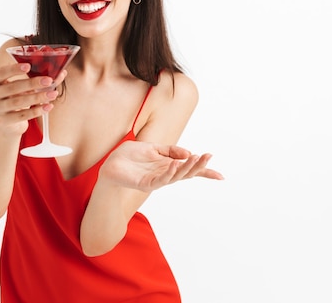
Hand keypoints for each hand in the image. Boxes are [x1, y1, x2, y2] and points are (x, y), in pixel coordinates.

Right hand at [0, 63, 66, 134]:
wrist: (9, 123)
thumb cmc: (16, 97)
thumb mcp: (21, 86)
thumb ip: (35, 77)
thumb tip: (61, 72)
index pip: (0, 73)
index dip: (14, 69)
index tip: (28, 66)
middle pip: (11, 88)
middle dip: (31, 83)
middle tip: (49, 81)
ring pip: (17, 102)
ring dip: (37, 97)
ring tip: (52, 94)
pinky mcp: (1, 122)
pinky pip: (21, 116)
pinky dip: (36, 110)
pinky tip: (48, 106)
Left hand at [100, 141, 222, 191]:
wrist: (110, 165)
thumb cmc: (129, 157)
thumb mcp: (152, 147)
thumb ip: (170, 150)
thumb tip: (188, 153)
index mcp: (167, 165)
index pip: (188, 169)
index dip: (204, 171)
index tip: (221, 176)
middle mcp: (164, 174)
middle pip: (186, 172)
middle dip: (198, 165)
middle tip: (209, 157)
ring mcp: (156, 179)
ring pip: (176, 176)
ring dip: (186, 167)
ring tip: (197, 158)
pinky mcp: (145, 183)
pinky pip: (160, 179)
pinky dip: (169, 173)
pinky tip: (175, 165)